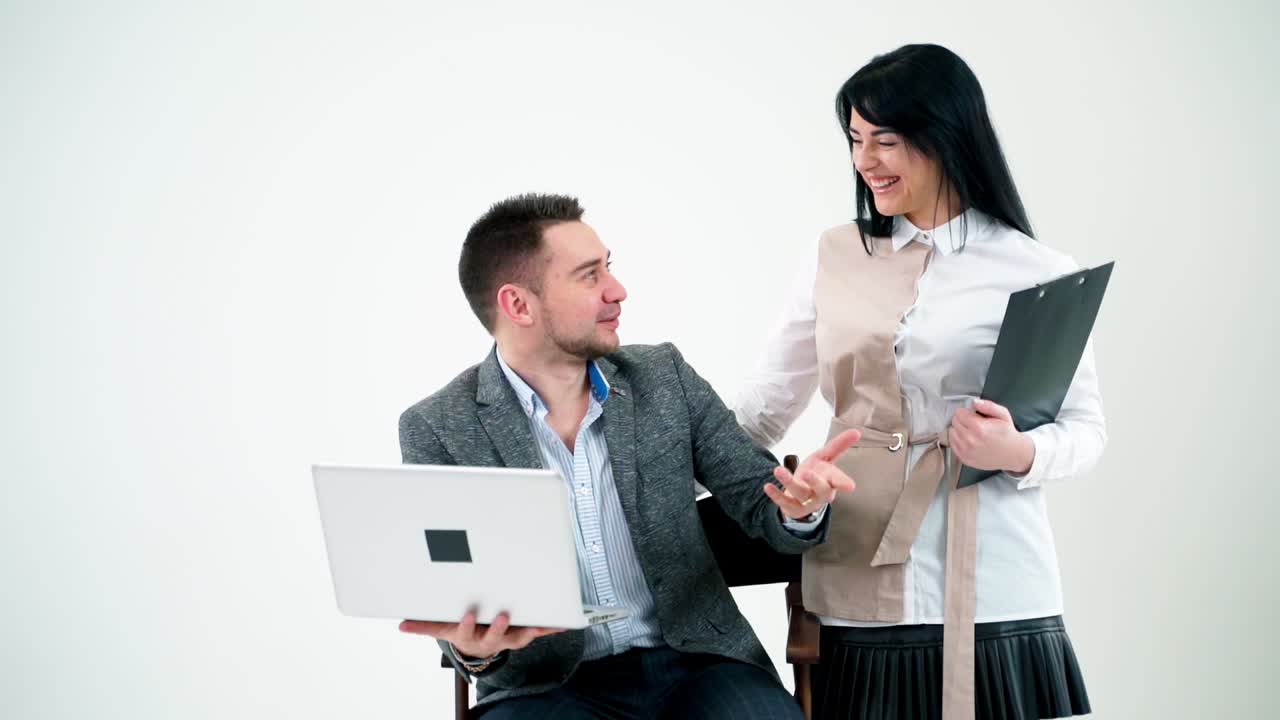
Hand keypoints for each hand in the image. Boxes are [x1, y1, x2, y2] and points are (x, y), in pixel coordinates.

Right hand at [398, 611, 562, 658]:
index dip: (468, 625)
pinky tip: (564, 622)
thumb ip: (422, 626)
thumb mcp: (441, 629)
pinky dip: (550, 627)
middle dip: (499, 626)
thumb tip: (401, 625)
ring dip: (530, 630)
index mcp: (470, 636)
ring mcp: (507, 638)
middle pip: (495, 635)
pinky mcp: (522, 634)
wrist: (478, 647)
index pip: (466, 631)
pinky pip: (538, 631)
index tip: (469, 615)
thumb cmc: (460, 630)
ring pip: (519, 636)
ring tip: (540, 624)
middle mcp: (490, 639)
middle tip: (503, 615)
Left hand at [763, 429, 859, 519]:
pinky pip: (784, 502)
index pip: (838, 480)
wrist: (803, 497)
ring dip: (789, 482)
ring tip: (778, 470)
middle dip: (815, 482)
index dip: (844, 483)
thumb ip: (839, 445)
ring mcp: (806, 502)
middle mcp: (820, 493)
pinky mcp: (792, 507)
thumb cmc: (818, 474)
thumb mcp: (826, 458)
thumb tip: (857, 431)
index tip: (850, 486)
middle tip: (807, 473)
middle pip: (821, 489)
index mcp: (831, 481)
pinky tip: (767, 486)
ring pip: (799, 493)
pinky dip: (776, 495)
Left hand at [949, 399, 1034, 472]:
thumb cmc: (1007, 434)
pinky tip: (969, 440)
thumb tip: (975, 402)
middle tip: (974, 423)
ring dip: (959, 430)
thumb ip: (988, 406)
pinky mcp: (964, 458)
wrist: (1013, 454)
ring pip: (951, 432)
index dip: (966, 411)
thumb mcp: (1003, 415)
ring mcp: (966, 451)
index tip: (973, 414)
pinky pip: (952, 444)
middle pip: (954, 422)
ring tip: (972, 432)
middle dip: (963, 420)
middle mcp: (970, 440)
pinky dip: (958, 440)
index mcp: (979, 428)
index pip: (959, 413)